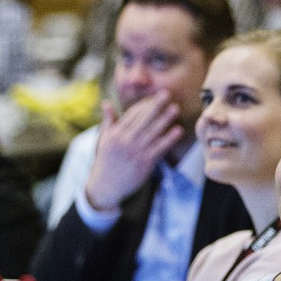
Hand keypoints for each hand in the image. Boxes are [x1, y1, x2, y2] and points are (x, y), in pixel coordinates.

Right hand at [84, 94, 184, 210]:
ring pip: (153, 132)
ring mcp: (135, 152)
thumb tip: (107, 102)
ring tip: (175, 108)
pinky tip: (178, 130)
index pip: (131, 115)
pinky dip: (169, 139)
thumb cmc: (105, 161)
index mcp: (115, 133)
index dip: (143, 105)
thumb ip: (108, 121)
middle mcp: (125, 140)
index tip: (153, 97)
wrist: (106, 186)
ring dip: (165, 119)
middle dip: (155, 106)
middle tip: (167, 93)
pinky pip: (159, 148)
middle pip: (143, 120)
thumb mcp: (103, 139)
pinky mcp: (145, 163)